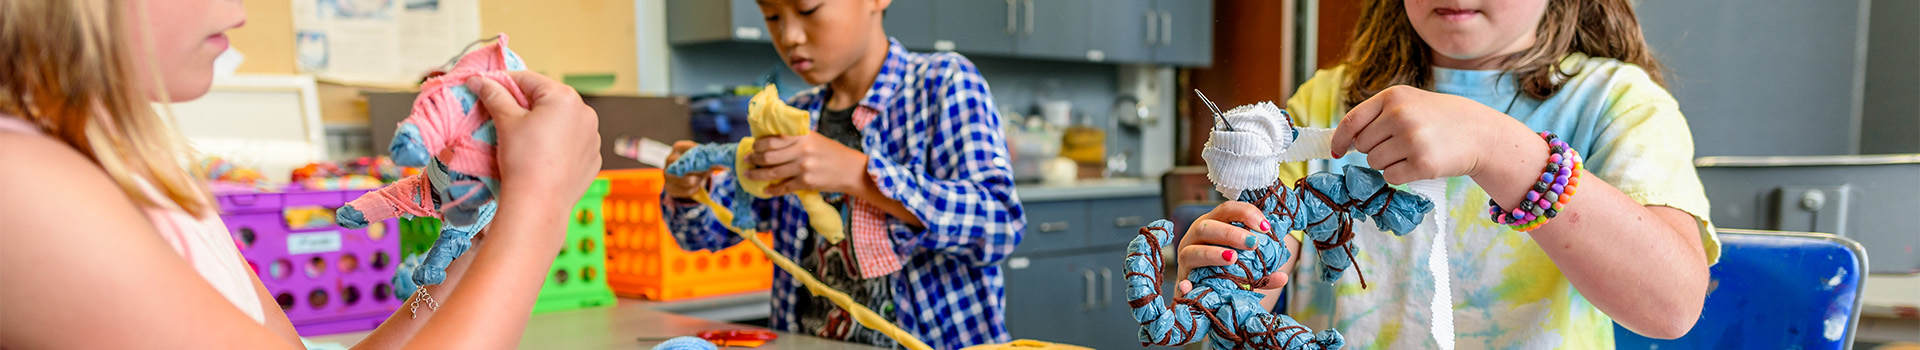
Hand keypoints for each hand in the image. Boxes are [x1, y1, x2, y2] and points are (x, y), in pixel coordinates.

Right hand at [468, 72, 601, 215]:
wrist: (539, 203)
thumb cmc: (524, 159)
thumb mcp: (506, 121)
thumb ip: (494, 95)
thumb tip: (479, 80)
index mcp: (565, 97)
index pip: (529, 79)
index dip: (504, 82)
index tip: (488, 87)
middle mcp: (585, 113)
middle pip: (548, 99)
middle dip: (525, 103)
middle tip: (502, 113)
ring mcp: (593, 137)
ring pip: (562, 121)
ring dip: (543, 123)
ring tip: (522, 138)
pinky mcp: (592, 159)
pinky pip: (571, 143)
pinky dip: (556, 143)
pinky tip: (540, 155)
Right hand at [662, 140, 720, 199]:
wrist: (682, 177)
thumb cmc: (695, 164)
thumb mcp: (702, 159)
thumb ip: (711, 160)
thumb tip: (724, 164)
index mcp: (679, 147)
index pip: (692, 149)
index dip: (702, 157)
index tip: (710, 160)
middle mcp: (670, 159)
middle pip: (689, 166)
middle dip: (701, 171)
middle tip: (707, 171)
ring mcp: (667, 174)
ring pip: (689, 181)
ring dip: (698, 181)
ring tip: (700, 178)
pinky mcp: (668, 187)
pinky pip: (687, 191)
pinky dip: (694, 189)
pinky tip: (695, 185)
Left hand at [742, 133, 869, 195]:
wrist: (851, 170)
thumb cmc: (832, 153)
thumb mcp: (814, 138)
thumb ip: (795, 137)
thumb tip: (769, 140)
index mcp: (802, 136)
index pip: (772, 139)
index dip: (758, 144)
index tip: (752, 147)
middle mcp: (802, 150)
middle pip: (768, 156)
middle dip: (753, 159)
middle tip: (746, 160)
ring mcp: (803, 167)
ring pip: (772, 173)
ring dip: (756, 174)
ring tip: (749, 174)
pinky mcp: (806, 182)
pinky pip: (783, 187)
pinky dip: (772, 189)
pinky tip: (766, 189)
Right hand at [1174, 201, 1290, 294]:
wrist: (1201, 291)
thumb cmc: (1224, 270)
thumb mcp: (1246, 267)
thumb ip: (1263, 271)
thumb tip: (1283, 276)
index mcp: (1213, 224)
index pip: (1227, 210)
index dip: (1246, 213)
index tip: (1265, 227)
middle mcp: (1196, 237)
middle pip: (1207, 226)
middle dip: (1230, 233)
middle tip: (1253, 243)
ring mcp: (1185, 258)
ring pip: (1192, 250)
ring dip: (1212, 253)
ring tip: (1233, 258)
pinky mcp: (1182, 279)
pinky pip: (1181, 281)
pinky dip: (1186, 284)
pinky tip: (1191, 287)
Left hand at [1329, 85, 1537, 183]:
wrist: (1481, 133)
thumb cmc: (1440, 119)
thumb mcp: (1409, 103)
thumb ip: (1377, 116)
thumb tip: (1343, 141)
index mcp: (1393, 96)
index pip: (1352, 121)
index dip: (1340, 140)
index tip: (1337, 152)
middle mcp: (1400, 115)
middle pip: (1362, 146)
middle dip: (1375, 150)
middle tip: (1400, 145)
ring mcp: (1411, 139)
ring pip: (1374, 163)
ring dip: (1388, 163)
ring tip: (1413, 151)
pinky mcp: (1421, 163)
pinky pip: (1390, 177)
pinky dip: (1400, 175)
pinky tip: (1419, 163)